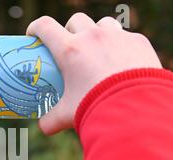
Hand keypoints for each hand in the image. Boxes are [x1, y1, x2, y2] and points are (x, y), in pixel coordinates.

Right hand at [27, 13, 161, 134]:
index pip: (45, 26)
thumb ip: (52, 120)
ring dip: (96, 32)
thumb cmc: (97, 108)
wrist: (137, 110)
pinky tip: (122, 63)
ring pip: (102, 23)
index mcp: (70, 50)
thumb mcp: (68, 115)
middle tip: (70, 48)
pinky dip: (120, 46)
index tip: (34, 35)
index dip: (36, 28)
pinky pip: (126, 37)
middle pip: (75, 20)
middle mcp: (92, 37)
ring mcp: (117, 36)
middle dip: (69, 30)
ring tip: (97, 51)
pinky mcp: (138, 42)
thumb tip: (44, 127)